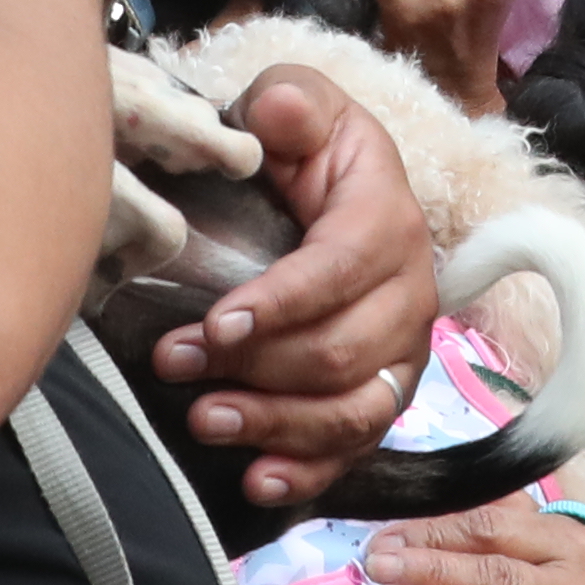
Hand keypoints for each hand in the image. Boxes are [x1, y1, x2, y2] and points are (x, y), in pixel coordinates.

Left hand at [153, 65, 437, 511]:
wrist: (335, 189)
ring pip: (354, 406)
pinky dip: (310, 472)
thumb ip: (290, 104)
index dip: (282, 302)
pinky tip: (258, 481)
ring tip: (205, 419)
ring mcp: (399, 352)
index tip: (216, 323)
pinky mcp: (381, 394)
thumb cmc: (305, 150)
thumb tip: (278, 108)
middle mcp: (410, 293)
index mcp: (388, 219)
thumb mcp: (298, 106)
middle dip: (257, 365)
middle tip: (175, 361)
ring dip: (278, 422)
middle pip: (344, 348)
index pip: (343, 268)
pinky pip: (357, 446)